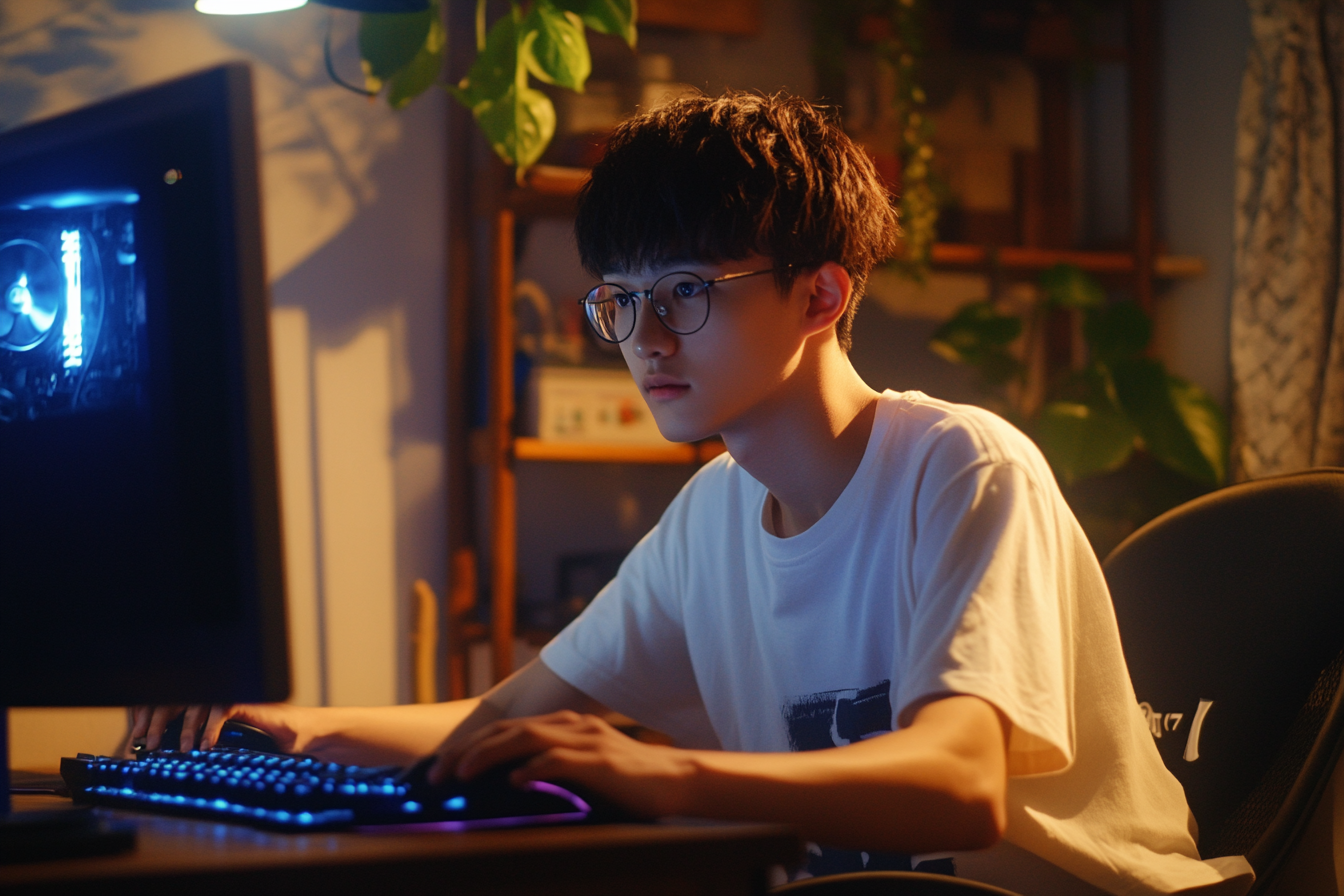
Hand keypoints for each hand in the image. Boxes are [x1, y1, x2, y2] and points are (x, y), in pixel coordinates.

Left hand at [128, 704, 308, 754]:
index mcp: (209, 707)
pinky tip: (206, 745)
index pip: (172, 705)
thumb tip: (177, 768)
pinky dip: (211, 727)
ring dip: (183, 727)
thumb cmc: (272, 744)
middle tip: (144, 744)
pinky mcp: (249, 702)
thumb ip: (209, 750)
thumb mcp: (232, 749)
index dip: (151, 717)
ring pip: (196, 703)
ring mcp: (234, 697)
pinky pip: (222, 708)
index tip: (136, 738)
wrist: (305, 736)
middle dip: (156, 721)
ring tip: (180, 749)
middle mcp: (218, 698)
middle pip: (177, 700)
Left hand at [430, 710, 696, 818]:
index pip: (508, 729)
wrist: (676, 779)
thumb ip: (552, 770)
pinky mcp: (601, 761)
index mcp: (565, 725)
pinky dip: (534, 768)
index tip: (440, 767)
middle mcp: (572, 725)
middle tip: (437, 774)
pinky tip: (515, 781)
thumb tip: (508, 788)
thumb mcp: (584, 770)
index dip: (471, 745)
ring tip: (463, 773)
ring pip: (527, 738)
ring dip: (490, 755)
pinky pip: (560, 760)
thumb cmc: (628, 781)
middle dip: (469, 750)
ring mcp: (587, 740)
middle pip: (509, 729)